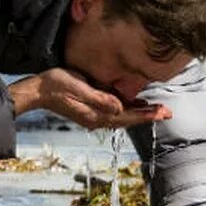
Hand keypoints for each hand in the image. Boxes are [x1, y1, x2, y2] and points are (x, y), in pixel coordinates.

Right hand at [9, 68, 170, 130]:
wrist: (38, 90)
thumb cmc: (56, 86)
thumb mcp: (79, 88)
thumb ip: (100, 98)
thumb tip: (120, 107)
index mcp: (96, 115)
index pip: (127, 117)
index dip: (146, 115)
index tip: (163, 113)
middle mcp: (97, 119)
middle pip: (128, 119)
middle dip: (148, 115)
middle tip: (168, 112)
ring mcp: (93, 116)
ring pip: (123, 116)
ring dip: (139, 112)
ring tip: (157, 109)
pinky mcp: (90, 110)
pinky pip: (114, 112)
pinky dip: (128, 108)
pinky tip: (134, 102)